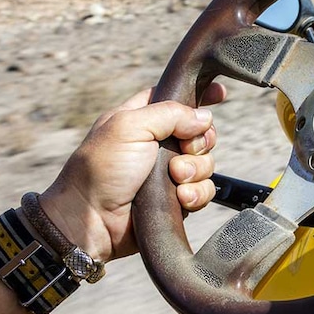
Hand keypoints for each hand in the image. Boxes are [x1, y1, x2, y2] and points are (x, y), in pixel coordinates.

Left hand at [38, 84, 225, 261]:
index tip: (219, 93)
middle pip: (200, 132)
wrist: (94, 221)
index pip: (177, 97)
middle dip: (199, 143)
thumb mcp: (129, 127)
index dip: (199, 94)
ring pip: (205, 163)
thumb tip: (204, 117)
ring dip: (195, 172)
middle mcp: (158, 143)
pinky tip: (180, 198)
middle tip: (183, 152)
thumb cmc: (101, 171)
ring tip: (175, 180)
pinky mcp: (176, 197)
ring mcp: (168, 172)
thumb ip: (170, 114)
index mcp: (142, 118)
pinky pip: (203, 191)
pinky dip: (196, 194)